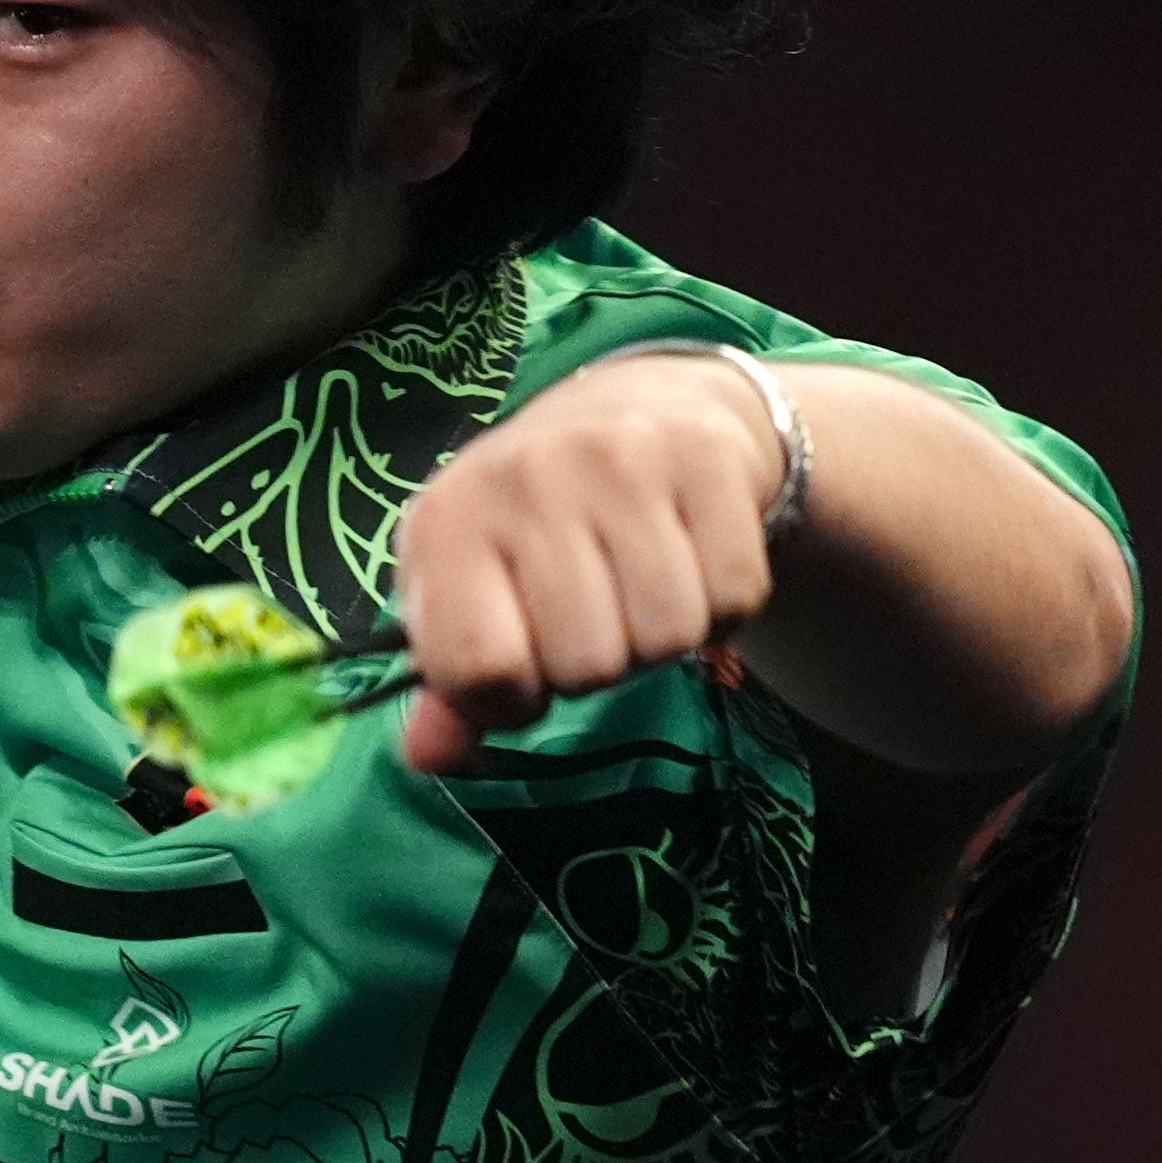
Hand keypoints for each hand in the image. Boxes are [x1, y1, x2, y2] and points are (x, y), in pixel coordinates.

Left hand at [393, 351, 785, 772]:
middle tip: (592, 610)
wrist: (643, 407)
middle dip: (593, 664)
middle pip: (585, 666)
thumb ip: (451, 678)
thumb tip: (428, 756)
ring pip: (665, 637)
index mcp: (448, 519)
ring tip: (636, 585)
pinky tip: (689, 559)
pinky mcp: (709, 457)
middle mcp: (529, 476)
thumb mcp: (473, 585)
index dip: (506, 701)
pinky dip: (719, 606)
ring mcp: (622, 458)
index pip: (474, 667)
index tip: (521, 669)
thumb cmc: (538, 519)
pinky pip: (733, 597)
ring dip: (659, 638)